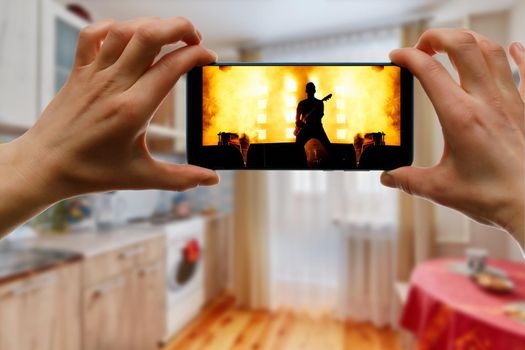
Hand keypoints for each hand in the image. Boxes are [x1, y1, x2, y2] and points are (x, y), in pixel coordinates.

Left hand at [0, 17, 218, 234]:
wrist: (44, 165)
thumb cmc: (92, 172)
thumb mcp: (141, 177)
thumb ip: (181, 178)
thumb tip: (212, 179)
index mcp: (132, 110)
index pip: (171, 67)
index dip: (196, 55)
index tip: (210, 58)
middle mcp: (113, 85)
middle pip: (149, 35)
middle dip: (179, 27)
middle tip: (195, 39)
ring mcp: (93, 75)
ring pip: (124, 30)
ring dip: (153, 24)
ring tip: (169, 35)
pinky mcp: (78, 71)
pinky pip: (93, 34)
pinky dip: (115, 27)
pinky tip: (130, 38)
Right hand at [381, 28, 524, 243]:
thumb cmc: (491, 197)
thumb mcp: (440, 189)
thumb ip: (408, 180)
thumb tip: (387, 177)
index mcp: (460, 117)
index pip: (429, 71)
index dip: (408, 57)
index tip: (395, 57)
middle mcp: (486, 101)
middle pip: (463, 46)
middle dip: (437, 37)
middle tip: (422, 47)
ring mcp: (511, 101)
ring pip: (492, 50)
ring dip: (470, 40)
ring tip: (454, 45)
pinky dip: (520, 54)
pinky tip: (514, 48)